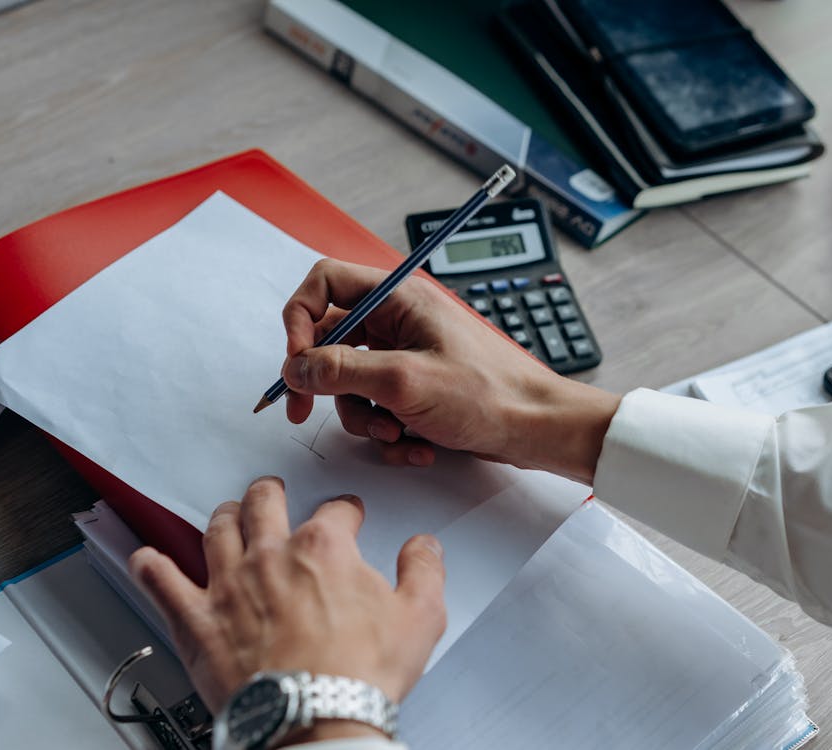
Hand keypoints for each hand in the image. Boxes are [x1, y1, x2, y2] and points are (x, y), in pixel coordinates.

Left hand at [129, 476, 445, 742]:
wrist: (313, 720)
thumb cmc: (358, 675)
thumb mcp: (420, 617)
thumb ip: (424, 570)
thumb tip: (424, 546)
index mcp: (322, 548)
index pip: (336, 510)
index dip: (346, 510)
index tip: (349, 516)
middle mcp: (270, 556)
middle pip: (263, 502)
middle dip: (270, 491)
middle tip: (273, 491)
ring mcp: (228, 585)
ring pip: (216, 530)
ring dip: (222, 516)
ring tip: (227, 513)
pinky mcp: (197, 621)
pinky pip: (162, 582)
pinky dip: (150, 567)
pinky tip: (145, 558)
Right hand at [281, 259, 620, 482]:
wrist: (536, 429)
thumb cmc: (489, 394)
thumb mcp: (404, 382)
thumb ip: (340, 371)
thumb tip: (295, 366)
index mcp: (398, 298)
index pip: (325, 283)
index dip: (300, 318)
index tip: (296, 359)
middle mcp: (398, 321)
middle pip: (329, 340)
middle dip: (325, 383)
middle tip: (306, 411)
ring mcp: (405, 355)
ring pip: (349, 382)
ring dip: (363, 417)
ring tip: (395, 434)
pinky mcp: (413, 387)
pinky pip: (375, 406)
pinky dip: (387, 430)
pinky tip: (416, 444)